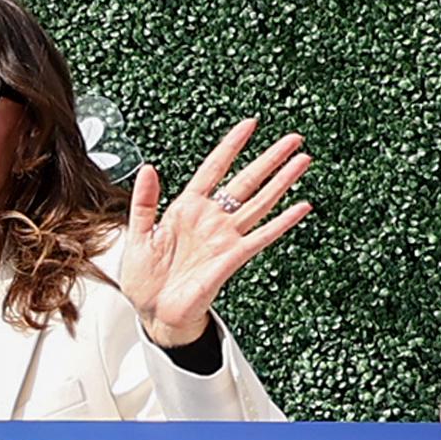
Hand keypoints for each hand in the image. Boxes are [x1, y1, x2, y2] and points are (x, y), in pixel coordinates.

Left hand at [103, 122, 309, 349]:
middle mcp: (211, 219)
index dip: (231, 146)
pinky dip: (282, 222)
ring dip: (282, 181)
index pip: (214, 168)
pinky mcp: (232, 258)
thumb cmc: (146, 280)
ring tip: (302, 161)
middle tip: (292, 139)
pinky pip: (262, 236)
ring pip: (260, 202)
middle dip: (270, 158)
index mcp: (186, 209)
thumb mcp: (137, 234)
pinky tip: (300, 207)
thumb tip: (148, 168)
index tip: (250, 125)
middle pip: (246, 181)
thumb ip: (144, 201)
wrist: (155, 314)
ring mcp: (225, 237)